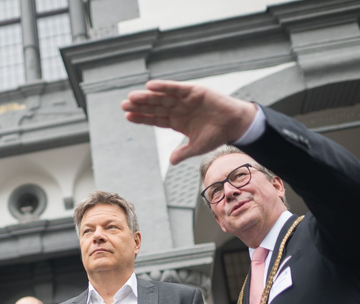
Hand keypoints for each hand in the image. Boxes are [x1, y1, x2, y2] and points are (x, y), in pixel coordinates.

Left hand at [121, 80, 257, 163]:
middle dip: (140, 106)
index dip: (142, 118)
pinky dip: (164, 86)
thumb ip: (183, 152)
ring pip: (162, 97)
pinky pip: (176, 88)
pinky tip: (150, 86)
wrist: (236, 124)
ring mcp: (185, 99)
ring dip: (148, 96)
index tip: (127, 116)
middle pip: (155, 107)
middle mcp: (178, 109)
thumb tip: (171, 161)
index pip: (155, 119)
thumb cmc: (217, 135)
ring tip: (132, 97)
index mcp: (177, 121)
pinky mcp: (194, 91)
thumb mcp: (197, 147)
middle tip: (124, 105)